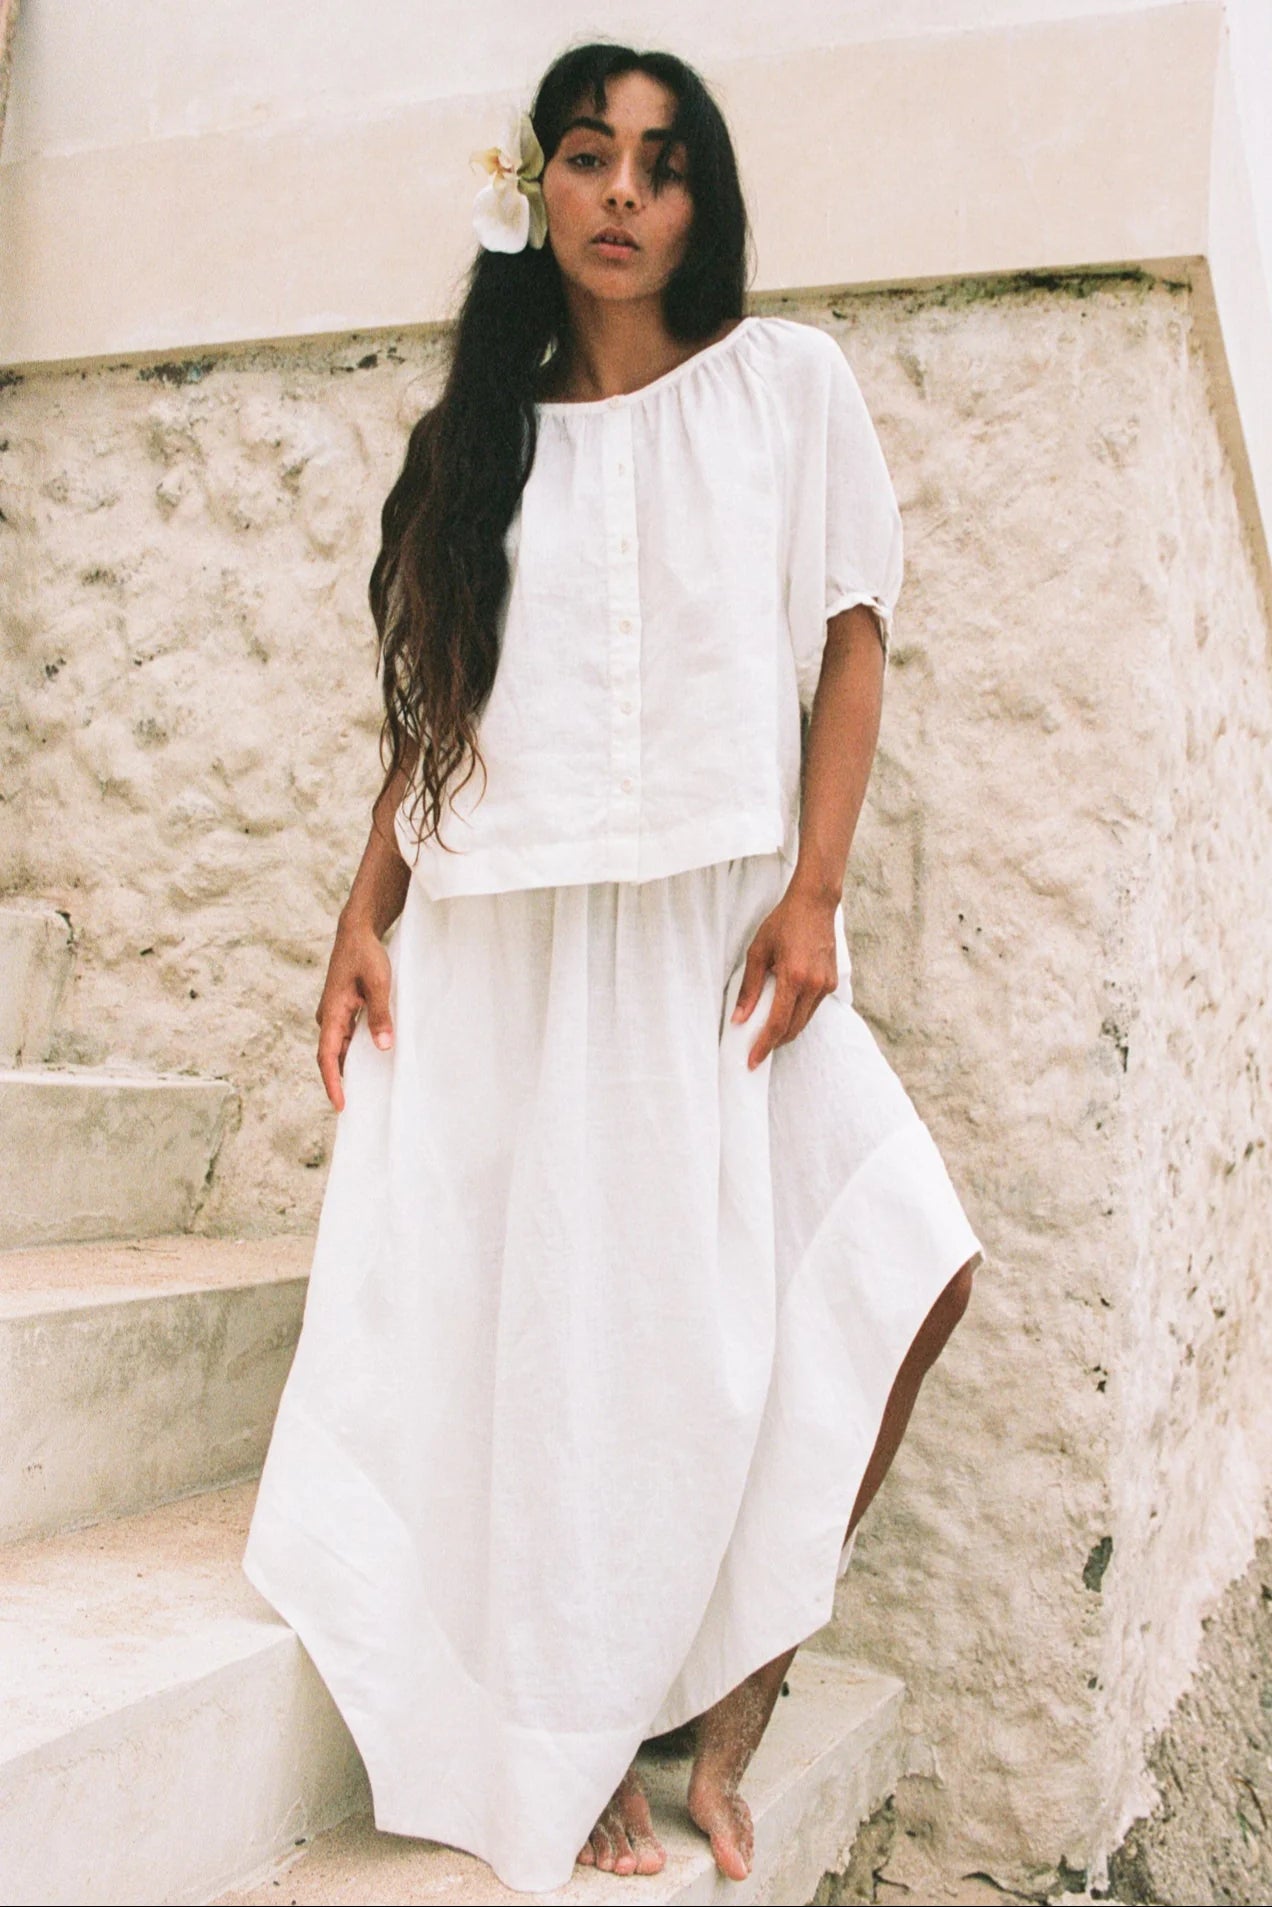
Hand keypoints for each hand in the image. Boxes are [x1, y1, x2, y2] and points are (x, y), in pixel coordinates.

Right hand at [315, 911, 393, 1111]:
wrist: (356, 932)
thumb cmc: (366, 955)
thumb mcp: (379, 984)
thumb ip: (380, 1015)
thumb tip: (383, 1046)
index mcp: (332, 1013)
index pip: (327, 1057)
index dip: (332, 1083)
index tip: (340, 1105)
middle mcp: (328, 1017)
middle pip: (331, 1057)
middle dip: (339, 1083)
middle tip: (355, 1109)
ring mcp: (335, 1014)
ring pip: (340, 1048)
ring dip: (349, 1068)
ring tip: (365, 1091)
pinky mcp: (343, 1010)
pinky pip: (346, 1038)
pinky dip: (355, 1052)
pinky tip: (370, 1062)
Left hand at [730, 883, 838, 1070]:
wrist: (814, 904)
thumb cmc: (783, 924)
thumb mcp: (757, 952)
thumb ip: (749, 988)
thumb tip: (739, 1018)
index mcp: (794, 977)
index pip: (777, 1023)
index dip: (764, 1045)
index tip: (752, 1061)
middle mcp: (814, 985)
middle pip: (792, 1028)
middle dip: (774, 1043)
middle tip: (756, 1051)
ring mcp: (826, 985)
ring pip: (803, 1021)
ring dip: (785, 1031)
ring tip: (767, 1034)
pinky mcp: (832, 982)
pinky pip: (812, 1009)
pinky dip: (797, 1015)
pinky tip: (784, 1011)